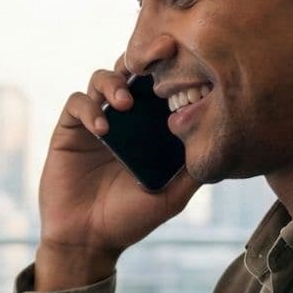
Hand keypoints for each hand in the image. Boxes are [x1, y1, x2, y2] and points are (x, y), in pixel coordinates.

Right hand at [35, 55, 198, 289]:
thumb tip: (223, 139)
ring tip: (126, 103)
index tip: (189, 58)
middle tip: (161, 53)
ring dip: (114, 82)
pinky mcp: (69, 130)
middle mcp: (124, 118)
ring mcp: (95, 121)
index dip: (172, 67)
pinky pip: (77, 103)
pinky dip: (90, 108)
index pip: (161, 84)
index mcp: (150, 127)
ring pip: (102, 78)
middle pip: (131, 70)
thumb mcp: (173, 195)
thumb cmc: (130, 219)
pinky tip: (103, 128)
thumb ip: (193, 169)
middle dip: (145, 56)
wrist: (88, 240)